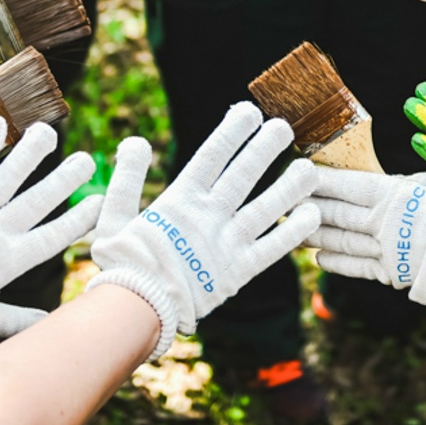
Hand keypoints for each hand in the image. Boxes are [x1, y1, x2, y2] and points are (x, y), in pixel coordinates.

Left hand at [0, 117, 102, 335]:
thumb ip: (14, 319)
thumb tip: (45, 323)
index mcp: (7, 259)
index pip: (52, 237)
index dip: (78, 221)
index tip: (99, 203)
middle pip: (37, 201)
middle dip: (64, 180)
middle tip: (87, 160)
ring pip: (8, 178)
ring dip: (29, 154)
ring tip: (48, 132)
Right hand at [87, 102, 318, 358]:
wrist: (134, 314)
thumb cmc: (122, 266)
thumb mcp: (113, 217)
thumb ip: (127, 179)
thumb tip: (136, 141)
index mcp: (180, 201)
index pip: (211, 156)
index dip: (232, 132)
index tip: (249, 110)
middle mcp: (208, 217)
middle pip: (243, 175)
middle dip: (264, 148)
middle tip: (283, 126)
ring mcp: (226, 244)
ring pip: (265, 208)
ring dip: (288, 186)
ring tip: (310, 167)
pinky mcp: (238, 272)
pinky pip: (272, 249)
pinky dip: (293, 232)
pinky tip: (312, 214)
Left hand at [306, 167, 425, 315]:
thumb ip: (401, 186)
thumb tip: (382, 183)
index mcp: (391, 194)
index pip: (346, 184)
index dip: (321, 179)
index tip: (300, 172)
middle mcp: (382, 222)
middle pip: (337, 212)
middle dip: (310, 205)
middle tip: (286, 199)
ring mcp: (384, 250)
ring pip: (341, 240)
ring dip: (315, 233)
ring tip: (293, 227)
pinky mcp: (391, 273)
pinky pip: (356, 267)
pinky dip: (336, 261)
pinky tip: (319, 257)